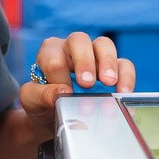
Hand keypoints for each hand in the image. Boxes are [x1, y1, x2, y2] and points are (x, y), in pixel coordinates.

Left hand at [18, 32, 135, 140]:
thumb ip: (40, 95)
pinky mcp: (113, 69)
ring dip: (107, 63)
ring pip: (104, 45)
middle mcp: (72, 49)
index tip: (63, 93)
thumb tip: (62, 91)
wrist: (55, 118)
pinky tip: (123, 93)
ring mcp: (95, 57)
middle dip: (84, 61)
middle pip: (79, 40)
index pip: (53, 56)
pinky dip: (126, 77)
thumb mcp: (32, 101)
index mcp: (50, 52)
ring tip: (109, 83)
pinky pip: (124, 64)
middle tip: (87, 83)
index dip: (58, 75)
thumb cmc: (42, 104)